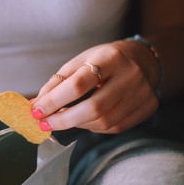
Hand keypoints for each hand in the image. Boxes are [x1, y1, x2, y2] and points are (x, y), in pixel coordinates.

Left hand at [31, 41, 159, 133]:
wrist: (139, 60)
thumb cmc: (100, 61)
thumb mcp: (77, 63)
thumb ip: (56, 84)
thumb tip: (36, 106)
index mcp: (110, 58)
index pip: (79, 84)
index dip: (54, 101)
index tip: (36, 112)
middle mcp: (131, 75)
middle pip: (93, 108)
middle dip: (63, 120)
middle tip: (44, 124)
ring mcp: (142, 93)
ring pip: (103, 121)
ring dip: (76, 124)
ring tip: (63, 120)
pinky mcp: (147, 107)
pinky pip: (114, 127)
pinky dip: (92, 127)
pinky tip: (83, 120)